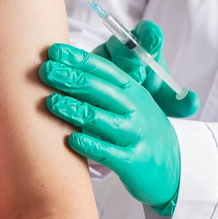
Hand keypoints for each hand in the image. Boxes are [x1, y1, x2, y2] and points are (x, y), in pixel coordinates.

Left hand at [40, 42, 180, 212]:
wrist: (172, 167)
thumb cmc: (138, 131)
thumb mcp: (129, 105)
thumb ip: (103, 91)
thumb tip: (64, 72)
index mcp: (132, 92)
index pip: (105, 71)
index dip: (80, 59)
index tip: (54, 51)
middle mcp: (135, 110)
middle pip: (102, 91)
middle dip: (73, 78)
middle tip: (45, 70)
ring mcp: (134, 136)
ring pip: (103, 120)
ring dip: (76, 110)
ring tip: (51, 102)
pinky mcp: (132, 162)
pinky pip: (109, 152)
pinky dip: (90, 145)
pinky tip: (71, 139)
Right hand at [93, 20, 199, 117]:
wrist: (122, 109)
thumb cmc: (147, 100)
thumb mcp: (165, 103)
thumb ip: (181, 103)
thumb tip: (192, 101)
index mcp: (145, 45)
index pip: (147, 31)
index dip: (150, 34)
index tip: (154, 43)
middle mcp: (122, 46)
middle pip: (123, 42)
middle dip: (130, 58)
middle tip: (137, 76)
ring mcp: (101, 56)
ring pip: (102, 55)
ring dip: (110, 70)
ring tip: (117, 88)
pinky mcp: (84, 67)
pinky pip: (84, 67)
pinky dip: (90, 77)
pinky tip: (95, 92)